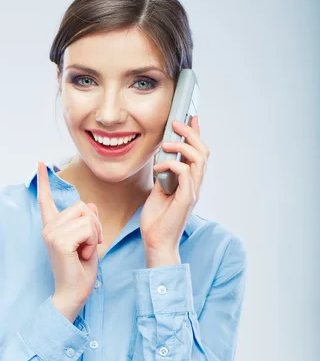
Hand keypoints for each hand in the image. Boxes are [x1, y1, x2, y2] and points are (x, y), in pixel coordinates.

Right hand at [37, 161, 103, 316]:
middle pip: (82, 207)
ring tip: (84, 252)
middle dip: (95, 225)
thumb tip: (90, 206)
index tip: (40, 164)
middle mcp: (48, 228)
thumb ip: (88, 222)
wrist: (73, 294)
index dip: (44, 181)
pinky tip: (82, 256)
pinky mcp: (59, 241)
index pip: (46, 200)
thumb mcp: (89, 241)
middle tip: (89, 245)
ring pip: (87, 217)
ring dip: (94, 235)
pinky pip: (88, 229)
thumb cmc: (81, 271)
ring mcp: (51, 233)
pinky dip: (92, 243)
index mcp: (53, 227)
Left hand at [141, 116, 209, 251]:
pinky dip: (171, 164)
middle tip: (177, 123)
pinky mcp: (186, 198)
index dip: (197, 135)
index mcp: (189, 183)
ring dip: (182, 146)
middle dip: (191, 133)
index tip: (190, 118)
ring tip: (166, 143)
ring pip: (199, 159)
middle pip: (204, 152)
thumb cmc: (156, 221)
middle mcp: (195, 185)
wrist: (155, 242)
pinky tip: (158, 167)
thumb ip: (163, 178)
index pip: (199, 154)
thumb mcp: (157, 193)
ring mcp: (192, 191)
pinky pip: (186, 172)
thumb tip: (161, 162)